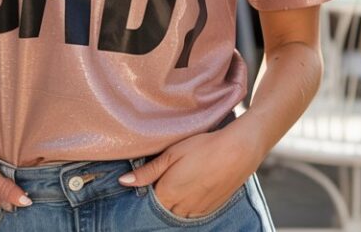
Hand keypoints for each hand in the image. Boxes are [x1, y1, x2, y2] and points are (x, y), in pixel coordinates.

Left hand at [118, 125, 262, 218]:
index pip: (148, 200)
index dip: (147, 188)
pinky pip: (190, 213)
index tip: (150, 176)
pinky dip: (186, 203)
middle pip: (162, 207)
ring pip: (176, 212)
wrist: (237, 152)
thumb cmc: (203, 147)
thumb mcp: (172, 154)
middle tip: (167, 175)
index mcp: (167, 193)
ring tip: (180, 179)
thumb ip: (147, 171)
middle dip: (160, 195)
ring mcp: (196, 211)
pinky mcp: (209, 210)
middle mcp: (180, 208)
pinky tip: (192, 185)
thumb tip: (123, 182)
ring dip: (173, 201)